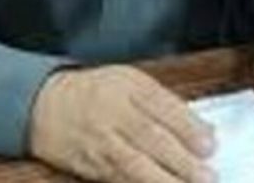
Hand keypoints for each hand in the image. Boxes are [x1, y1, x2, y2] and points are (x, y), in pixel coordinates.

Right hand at [29, 65, 216, 182]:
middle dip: (180, 159)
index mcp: (126, 86)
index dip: (187, 127)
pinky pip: (118, 179)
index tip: (210, 143)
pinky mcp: (90, 166)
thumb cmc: (94, 91)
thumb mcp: (129, 81)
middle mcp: (111, 113)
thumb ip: (164, 102)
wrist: (43, 105)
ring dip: (164, 180)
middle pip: (149, 137)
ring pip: (134, 165)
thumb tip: (199, 128)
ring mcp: (99, 142)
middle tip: (207, 175)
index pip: (160, 105)